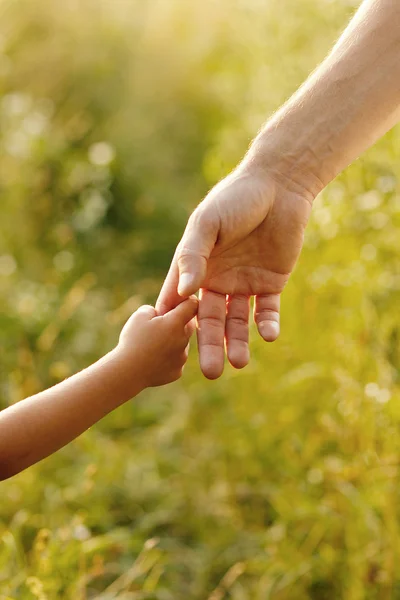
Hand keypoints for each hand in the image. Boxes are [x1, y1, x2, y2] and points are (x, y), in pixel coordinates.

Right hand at [116, 296, 197, 390]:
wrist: (127, 372)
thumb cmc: (132, 341)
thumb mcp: (139, 316)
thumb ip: (153, 309)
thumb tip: (158, 313)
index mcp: (175, 323)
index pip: (192, 306)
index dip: (186, 302)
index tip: (179, 303)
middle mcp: (183, 340)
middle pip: (188, 325)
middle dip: (178, 323)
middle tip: (162, 324)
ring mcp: (181, 358)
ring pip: (182, 344)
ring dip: (173, 341)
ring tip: (153, 344)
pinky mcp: (177, 372)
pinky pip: (176, 360)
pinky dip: (168, 358)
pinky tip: (153, 359)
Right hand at [156, 162, 314, 379]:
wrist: (278, 186)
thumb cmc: (235, 198)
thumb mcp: (207, 224)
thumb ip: (192, 256)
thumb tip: (181, 294)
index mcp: (196, 267)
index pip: (180, 301)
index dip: (173, 323)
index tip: (164, 348)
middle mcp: (217, 280)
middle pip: (211, 320)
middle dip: (210, 346)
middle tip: (210, 373)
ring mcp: (244, 284)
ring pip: (238, 322)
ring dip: (238, 342)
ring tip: (239, 363)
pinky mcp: (270, 283)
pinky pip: (267, 310)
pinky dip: (267, 323)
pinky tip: (267, 335)